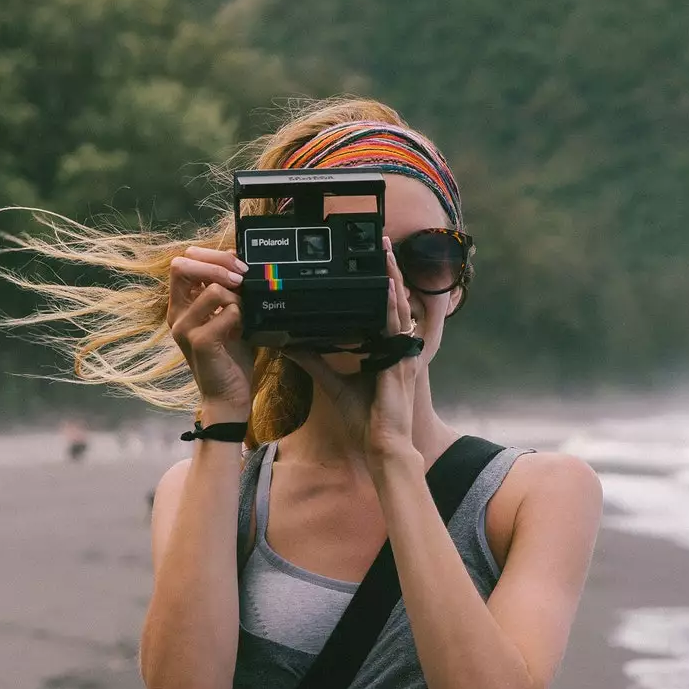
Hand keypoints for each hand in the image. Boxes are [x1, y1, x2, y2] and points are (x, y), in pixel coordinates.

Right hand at [167, 246, 253, 416]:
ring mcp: (183, 328)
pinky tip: (242, 329)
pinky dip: (241, 316)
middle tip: (243, 277)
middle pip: (182, 265)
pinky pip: (226, 313)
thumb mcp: (229, 315)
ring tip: (244, 313)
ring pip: (212, 289)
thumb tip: (236, 258)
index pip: (184, 261)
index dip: (211, 256)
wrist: (229, 396)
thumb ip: (228, 289)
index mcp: (181, 304)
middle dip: (218, 264)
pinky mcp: (199, 342)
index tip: (238, 266)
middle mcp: (176, 314)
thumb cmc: (231, 355)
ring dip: (237, 296)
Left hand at [287, 237, 420, 462]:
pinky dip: (392, 305)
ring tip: (385, 251)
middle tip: (381, 242)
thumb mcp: (332, 383)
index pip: (381, 309)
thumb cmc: (364, 420)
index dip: (379, 284)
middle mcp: (395, 347)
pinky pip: (397, 327)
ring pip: (397, 306)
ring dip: (392, 277)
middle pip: (392, 300)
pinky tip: (388, 286)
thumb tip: (287, 342)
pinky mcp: (400, 362)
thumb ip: (312, 360)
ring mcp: (401, 353)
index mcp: (383, 350)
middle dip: (388, 270)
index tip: (371, 260)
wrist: (381, 446)